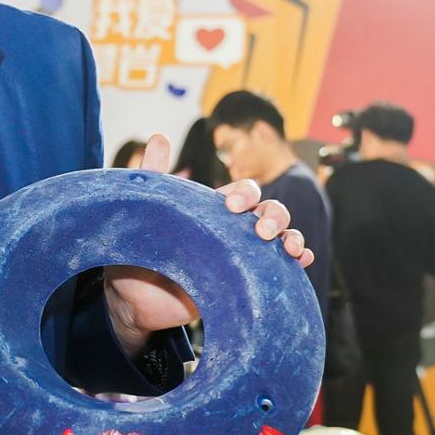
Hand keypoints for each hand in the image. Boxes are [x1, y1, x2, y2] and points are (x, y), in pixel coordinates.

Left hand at [104, 133, 314, 354]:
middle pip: (271, 211)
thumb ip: (153, 175)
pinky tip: (300, 260)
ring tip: (287, 248)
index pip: (245, 192)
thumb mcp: (148, 211)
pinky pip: (281, 269)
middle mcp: (235, 230)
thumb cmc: (142, 249)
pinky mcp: (248, 281)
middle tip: (261, 230)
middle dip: (274, 216)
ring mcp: (245, 255)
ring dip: (291, 236)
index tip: (232, 206)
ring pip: (283, 236)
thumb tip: (159, 137)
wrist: (134, 297)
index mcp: (216, 210)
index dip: (246, 194)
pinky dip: (298, 260)